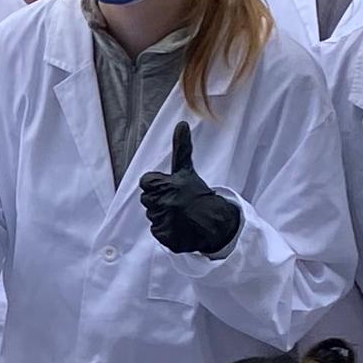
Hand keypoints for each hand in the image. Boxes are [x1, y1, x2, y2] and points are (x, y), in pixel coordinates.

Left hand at [138, 124, 241, 257]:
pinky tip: (180, 227)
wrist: (216, 222)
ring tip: (180, 214)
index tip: (172, 188)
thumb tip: (182, 123)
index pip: (146, 182)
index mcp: (165, 185)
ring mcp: (165, 221)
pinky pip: (158, 233)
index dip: (158, 185)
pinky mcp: (167, 238)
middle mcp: (164, 203)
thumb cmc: (198, 194)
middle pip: (147, 200)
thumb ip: (181, 148)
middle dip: (160, 200)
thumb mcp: (186, 170)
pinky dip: (167, 232)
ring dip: (164, 216)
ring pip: (152, 216)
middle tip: (178, 202)